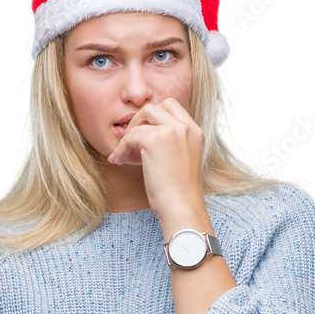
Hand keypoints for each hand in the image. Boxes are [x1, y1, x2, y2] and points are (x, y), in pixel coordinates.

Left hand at [106, 97, 205, 217]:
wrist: (181, 207)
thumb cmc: (180, 192)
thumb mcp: (183, 159)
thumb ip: (173, 143)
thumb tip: (147, 135)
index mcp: (195, 131)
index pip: (171, 107)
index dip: (153, 117)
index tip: (144, 135)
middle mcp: (186, 127)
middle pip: (155, 106)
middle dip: (138, 121)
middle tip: (130, 141)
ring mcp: (171, 131)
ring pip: (142, 117)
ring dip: (129, 134)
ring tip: (122, 153)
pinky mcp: (154, 140)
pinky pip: (130, 136)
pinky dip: (121, 148)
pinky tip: (119, 160)